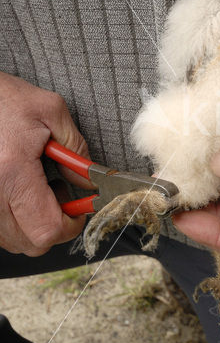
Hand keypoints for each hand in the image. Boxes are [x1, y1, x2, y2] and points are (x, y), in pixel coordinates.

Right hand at [0, 73, 92, 255]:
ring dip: (32, 223)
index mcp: (12, 172)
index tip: (79, 209)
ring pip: (14, 240)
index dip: (70, 225)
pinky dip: (14, 219)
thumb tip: (88, 180)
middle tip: (58, 193)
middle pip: (32, 243)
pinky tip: (18, 191)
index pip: (47, 229)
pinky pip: (0, 230)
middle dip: (54, 225)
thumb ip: (76, 148)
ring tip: (35, 187)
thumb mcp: (50, 111)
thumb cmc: (3, 99)